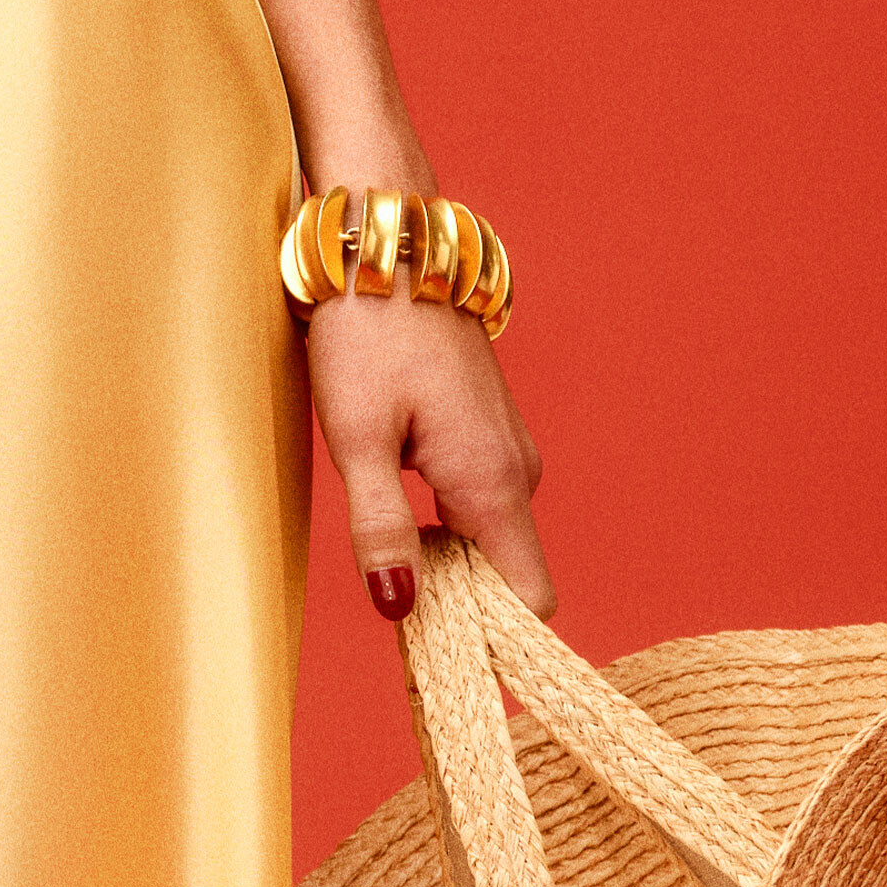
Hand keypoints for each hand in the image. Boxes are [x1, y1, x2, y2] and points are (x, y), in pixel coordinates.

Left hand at [305, 286, 553, 620]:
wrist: (384, 244)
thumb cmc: (367, 331)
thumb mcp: (356, 435)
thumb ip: (380, 527)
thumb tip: (401, 609)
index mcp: (492, 479)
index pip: (530, 600)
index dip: (490, 636)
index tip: (434, 643)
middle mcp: (515, 467)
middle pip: (506, 575)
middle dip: (456, 599)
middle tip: (386, 587)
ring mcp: (505, 444)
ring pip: (489, 537)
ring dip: (444, 555)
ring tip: (381, 535)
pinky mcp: (485, 426)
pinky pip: (478, 500)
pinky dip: (444, 518)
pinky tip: (393, 492)